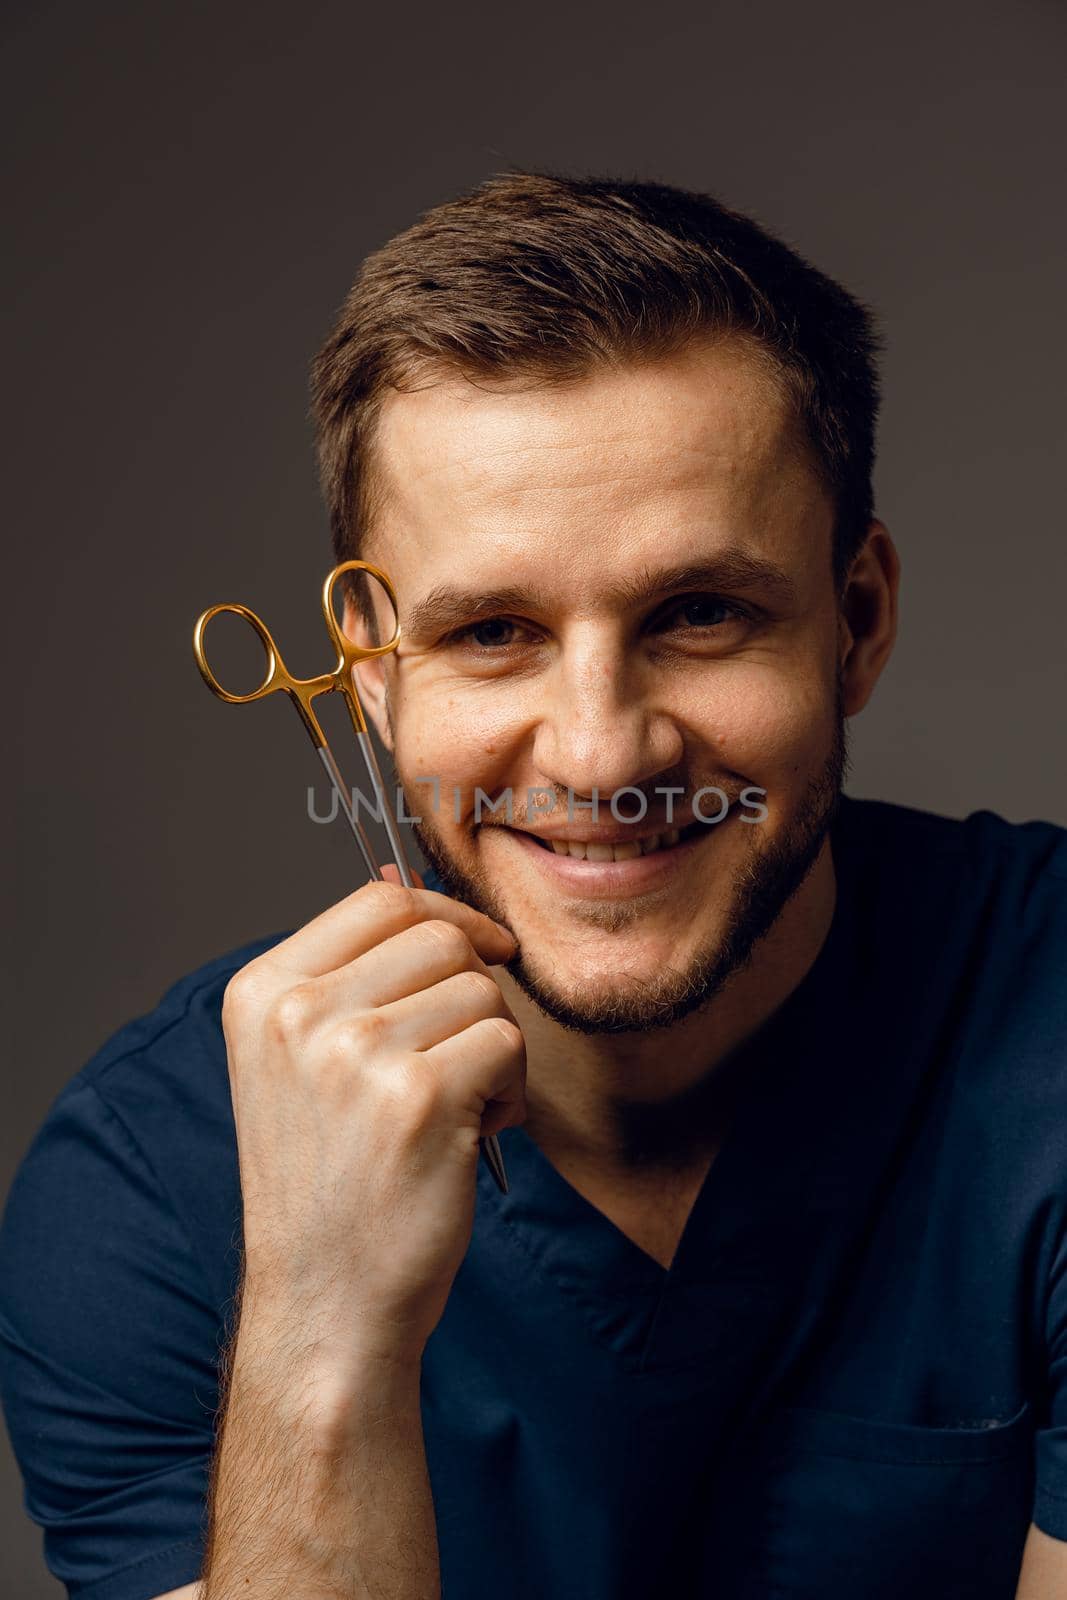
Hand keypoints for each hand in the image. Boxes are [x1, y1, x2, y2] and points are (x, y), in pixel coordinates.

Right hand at [220, 870, 523, 1386]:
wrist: (326, 1304)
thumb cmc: (329, 1185)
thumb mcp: (297, 1064)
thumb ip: (343, 977)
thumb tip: (403, 887)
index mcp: (260, 993)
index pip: (378, 900)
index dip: (444, 917)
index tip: (479, 952)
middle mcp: (298, 1013)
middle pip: (440, 938)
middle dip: (473, 993)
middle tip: (458, 1064)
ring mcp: (356, 1052)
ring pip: (482, 991)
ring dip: (493, 1049)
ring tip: (455, 1112)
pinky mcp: (419, 1097)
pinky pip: (507, 1043)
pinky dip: (512, 1091)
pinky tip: (472, 1138)